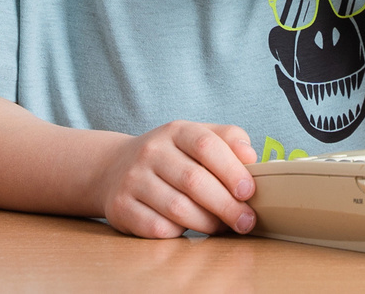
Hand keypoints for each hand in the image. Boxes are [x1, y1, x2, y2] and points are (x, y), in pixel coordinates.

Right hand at [92, 120, 261, 238]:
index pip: (206, 144)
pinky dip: (179, 232)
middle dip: (226, 205)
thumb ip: (227, 140)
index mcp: (175, 131)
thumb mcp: (195, 138)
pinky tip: (188, 229)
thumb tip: (251, 156)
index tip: (249, 192)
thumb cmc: (169, 157)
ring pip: (178, 208)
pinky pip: (158, 227)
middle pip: (194, 180)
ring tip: (222, 227)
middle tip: (245, 221)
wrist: (113, 168)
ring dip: (207, 222)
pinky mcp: (121, 207)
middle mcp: (151, 151)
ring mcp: (133, 179)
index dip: (232, 170)